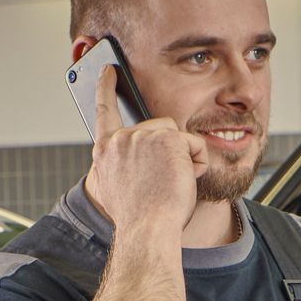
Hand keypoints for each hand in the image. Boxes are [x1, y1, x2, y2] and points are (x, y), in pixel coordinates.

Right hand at [85, 65, 206, 239]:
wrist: (147, 231)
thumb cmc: (139, 220)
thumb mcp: (120, 190)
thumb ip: (123, 168)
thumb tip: (134, 164)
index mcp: (105, 152)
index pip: (104, 112)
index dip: (106, 88)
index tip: (108, 70)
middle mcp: (120, 139)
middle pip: (158, 130)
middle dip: (169, 153)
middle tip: (162, 184)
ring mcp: (142, 136)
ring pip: (177, 138)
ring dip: (182, 161)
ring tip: (169, 185)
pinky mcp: (166, 138)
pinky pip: (195, 145)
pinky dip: (197, 165)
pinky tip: (182, 181)